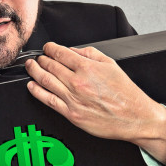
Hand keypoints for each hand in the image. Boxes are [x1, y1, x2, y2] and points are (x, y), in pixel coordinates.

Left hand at [25, 42, 165, 162]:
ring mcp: (73, 99)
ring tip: (30, 67)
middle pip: (50, 66)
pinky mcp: (71, 114)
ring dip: (34, 71)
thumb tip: (72, 51)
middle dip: (41, 59)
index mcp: (87, 68)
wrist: (134, 117)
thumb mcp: (111, 64)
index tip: (47, 48)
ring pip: (45, 81)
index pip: (60, 53)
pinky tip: (32, 86)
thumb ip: (90, 53)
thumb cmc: (125, 93)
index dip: (50, 48)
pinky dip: (36, 91)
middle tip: (38, 58)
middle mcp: (77, 82)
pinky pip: (48, 100)